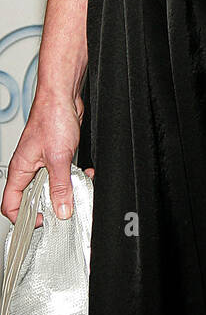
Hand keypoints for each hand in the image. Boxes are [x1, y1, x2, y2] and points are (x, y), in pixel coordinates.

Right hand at [0, 90, 93, 227]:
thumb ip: (60, 186)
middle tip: (65, 207)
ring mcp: (42, 161)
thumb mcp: (59, 158)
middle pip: (33, 197)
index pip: (11, 204)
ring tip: (77, 188)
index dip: (24, 217)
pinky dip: (73, 176)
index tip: (43, 219)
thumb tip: (61, 210)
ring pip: (50, 186)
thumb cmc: (52, 117)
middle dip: (50, 204)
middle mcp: (28, 167)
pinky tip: (84, 174)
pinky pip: (62, 173)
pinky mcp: (56, 154)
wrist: (64, 95)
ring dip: (66, 189)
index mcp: (20, 170)